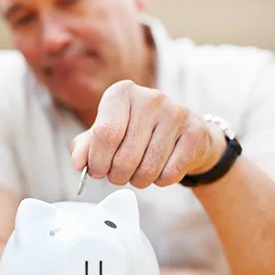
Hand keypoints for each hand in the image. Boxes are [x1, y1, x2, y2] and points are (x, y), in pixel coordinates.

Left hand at [70, 80, 226, 187]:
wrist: (179, 133)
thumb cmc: (133, 133)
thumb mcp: (104, 135)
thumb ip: (85, 147)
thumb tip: (78, 163)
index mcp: (121, 92)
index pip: (105, 133)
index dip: (98, 161)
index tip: (97, 171)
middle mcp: (150, 97)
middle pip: (125, 157)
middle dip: (117, 176)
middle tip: (117, 176)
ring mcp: (176, 112)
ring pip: (148, 169)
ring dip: (138, 181)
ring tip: (137, 173)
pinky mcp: (196, 131)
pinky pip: (171, 173)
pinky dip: (160, 181)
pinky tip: (159, 171)